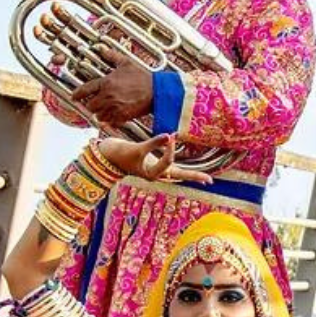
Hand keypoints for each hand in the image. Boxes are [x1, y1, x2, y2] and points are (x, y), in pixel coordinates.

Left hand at [68, 43, 154, 125]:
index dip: (77, 94)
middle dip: (91, 105)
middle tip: (94, 104)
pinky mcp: (123, 116)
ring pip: (99, 116)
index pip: (84, 90)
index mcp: (106, 83)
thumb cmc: (143, 77)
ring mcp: (114, 108)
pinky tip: (112, 117)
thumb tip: (102, 48)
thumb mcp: (126, 63)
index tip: (74, 97)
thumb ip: (112, 56)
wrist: (157, 91)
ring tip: (103, 111)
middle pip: (90, 106)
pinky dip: (110, 121)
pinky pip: (110, 122)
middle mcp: (107, 96)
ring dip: (100, 114)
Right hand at [94, 135, 212, 183]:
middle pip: (179, 176)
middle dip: (194, 177)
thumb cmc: (119, 153)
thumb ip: (153, 143)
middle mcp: (156, 174)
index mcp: (152, 174)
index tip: (170, 136)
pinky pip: (170, 167)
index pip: (168, 162)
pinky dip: (179, 167)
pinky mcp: (152, 164)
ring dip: (190, 175)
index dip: (171, 149)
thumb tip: (170, 135)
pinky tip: (186, 171)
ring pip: (176, 173)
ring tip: (206, 179)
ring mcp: (155, 170)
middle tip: (210, 181)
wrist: (105, 156)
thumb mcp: (136, 148)